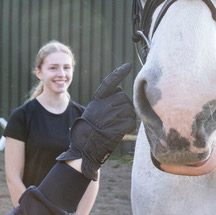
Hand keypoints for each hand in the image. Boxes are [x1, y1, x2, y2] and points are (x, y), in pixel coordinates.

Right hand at [57, 63, 137, 179]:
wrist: (84, 148)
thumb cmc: (87, 131)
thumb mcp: (91, 111)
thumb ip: (104, 102)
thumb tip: (122, 97)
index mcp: (96, 100)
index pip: (109, 82)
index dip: (119, 73)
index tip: (127, 66)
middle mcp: (103, 105)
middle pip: (123, 97)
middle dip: (124, 105)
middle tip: (117, 117)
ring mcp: (111, 115)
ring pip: (129, 110)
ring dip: (127, 117)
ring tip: (116, 125)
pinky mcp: (117, 127)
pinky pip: (131, 122)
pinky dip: (129, 127)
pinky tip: (121, 131)